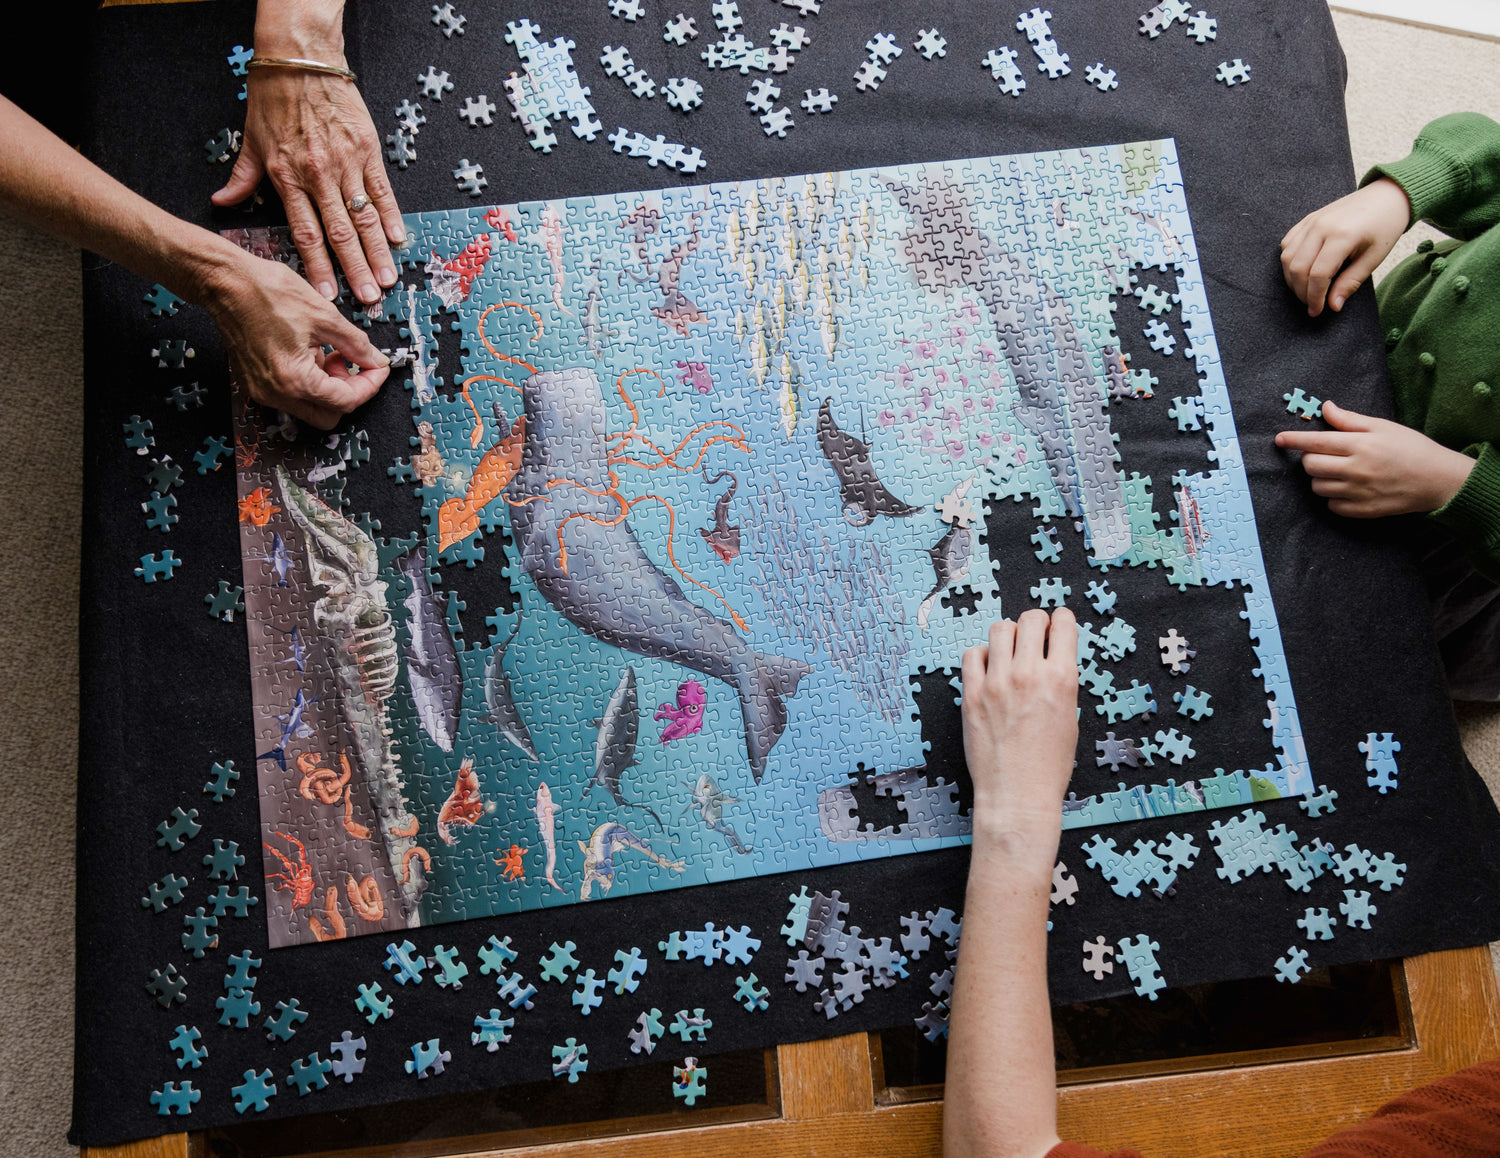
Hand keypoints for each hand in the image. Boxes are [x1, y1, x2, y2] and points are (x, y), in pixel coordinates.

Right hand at [205, 251, 388, 429]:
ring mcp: (262, 390)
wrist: (224, 281)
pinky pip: (291, 394)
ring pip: (310, 407)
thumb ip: (356, 344)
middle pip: (328, 415)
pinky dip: (308, 380)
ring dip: (328, 386)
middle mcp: (276, 393)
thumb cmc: (266, 291)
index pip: (346, 401)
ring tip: (328, 351)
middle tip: (353, 363)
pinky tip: (309, 351)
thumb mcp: (324, 314)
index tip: (379, 368)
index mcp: (295, 380)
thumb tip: (375, 360)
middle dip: (348, 392)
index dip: (370, 385)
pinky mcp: (256, 382)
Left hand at [213, 67, 403, 304]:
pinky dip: (391, 215)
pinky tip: (398, 238)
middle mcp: (319, 175)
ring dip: (378, 252)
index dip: (318, 266)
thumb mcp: (251, 139)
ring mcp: (347, 163)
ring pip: (365, 217)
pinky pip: (382, 190)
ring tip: (387, 278)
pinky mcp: (368, 150)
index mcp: (289, 177)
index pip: (306, 233)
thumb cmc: (274, 96)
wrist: (301, 58)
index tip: (327, 293)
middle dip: (356, 270)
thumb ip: (242, 176)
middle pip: (341, 233)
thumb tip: (224, 201)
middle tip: (369, 298)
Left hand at [960, 610, 1078, 839]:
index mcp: (1062, 679)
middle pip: (1030, 619)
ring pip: (1000, 629)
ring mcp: (997, 682)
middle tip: (1035, 634)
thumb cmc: (1049, 764)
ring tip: (1011, 650)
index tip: (1058, 624)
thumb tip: (1051, 658)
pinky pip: (973, 654)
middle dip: (1036, 622)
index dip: (1061, 620)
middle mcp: (1029, 674)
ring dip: (1009, 634)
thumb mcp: (1070, 717)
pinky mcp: (972, 693)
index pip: (1062, 624)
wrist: (1018, 793)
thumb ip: (1060, 682)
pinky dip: (983, 655)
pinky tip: (989, 669)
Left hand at [1275, 401, 1474, 516]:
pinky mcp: (1363, 510)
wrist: (1439, 479)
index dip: (1294, 440)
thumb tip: (1325, 408)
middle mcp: (1355, 469)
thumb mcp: (1383, 427)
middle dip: (1310, 459)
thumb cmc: (1412, 448)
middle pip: (1310, 466)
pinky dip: (1334, 497)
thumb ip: (1350, 420)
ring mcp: (1358, 492)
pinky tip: (1348, 488)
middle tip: (1323, 455)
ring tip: (1339, 471)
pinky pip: (1332, 506)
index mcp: (1359, 445)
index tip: (1279, 439)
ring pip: (1318, 487)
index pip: (1315, 442)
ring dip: (1321, 478)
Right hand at [1280, 177, 1410, 316]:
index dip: (1315, 297)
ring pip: (1288, 258)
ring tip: (1306, 290)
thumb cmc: (1385, 226)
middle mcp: (1321, 226)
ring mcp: (1312, 221)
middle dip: (1301, 292)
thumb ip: (1351, 282)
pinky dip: (1290, 262)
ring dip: (1292, 279)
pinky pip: (1287, 244)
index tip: (1317, 311)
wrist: (1386, 196)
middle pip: (1298, 268)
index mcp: (1342, 235)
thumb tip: (1333, 306)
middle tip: (1312, 304)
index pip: (1318, 274)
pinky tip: (1302, 271)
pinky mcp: (1307, 219)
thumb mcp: (1374, 257)